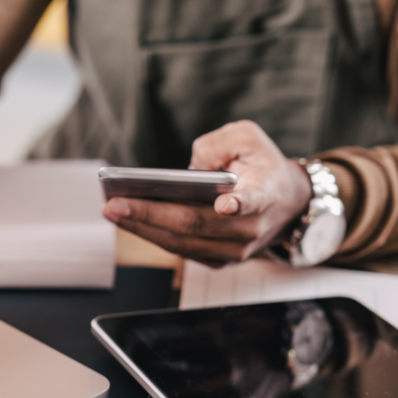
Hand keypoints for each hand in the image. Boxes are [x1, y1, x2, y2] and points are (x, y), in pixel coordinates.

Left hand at [102, 120, 312, 266]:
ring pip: (182, 243)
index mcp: (265, 193)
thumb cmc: (262, 165)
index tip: (226, 204)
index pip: (254, 200)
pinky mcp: (219, 259)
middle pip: (196, 225)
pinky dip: (151, 234)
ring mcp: (235, 249)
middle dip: (150, 215)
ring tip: (111, 211)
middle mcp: (250, 227)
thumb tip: (189, 169)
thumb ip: (218, 143)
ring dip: (142, 228)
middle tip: (115, 204)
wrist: (287, 203)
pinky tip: (126, 219)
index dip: (241, 204)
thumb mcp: (248, 137)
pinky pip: (180, 249)